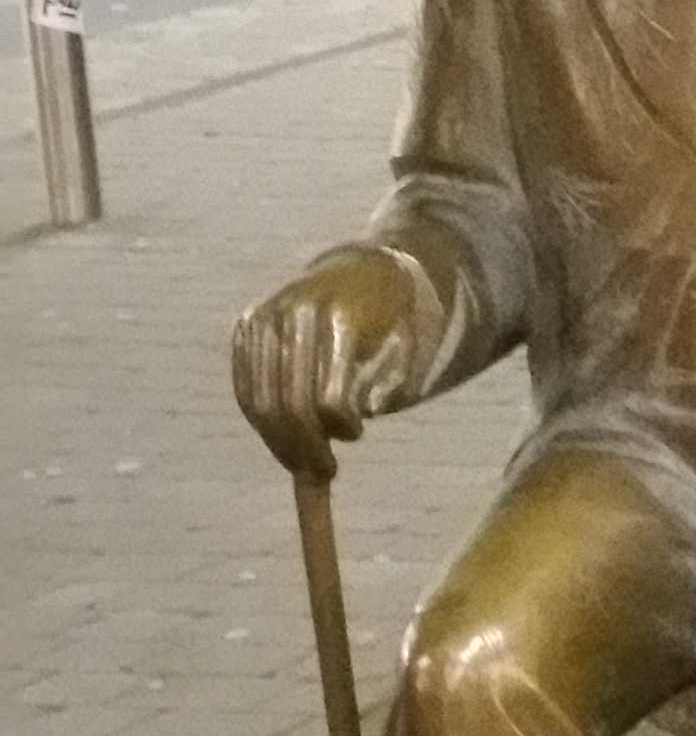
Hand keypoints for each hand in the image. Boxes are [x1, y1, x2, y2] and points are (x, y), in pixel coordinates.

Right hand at [230, 244, 435, 473]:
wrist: (368, 264)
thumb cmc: (398, 314)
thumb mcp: (412, 346)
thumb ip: (388, 386)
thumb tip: (352, 424)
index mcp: (342, 316)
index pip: (328, 396)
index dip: (341, 426)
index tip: (357, 435)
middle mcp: (295, 312)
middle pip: (288, 403)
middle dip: (304, 447)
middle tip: (322, 472)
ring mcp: (266, 316)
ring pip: (258, 399)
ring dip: (279, 441)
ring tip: (303, 463)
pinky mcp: (248, 325)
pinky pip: (244, 385)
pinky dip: (260, 418)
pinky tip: (283, 438)